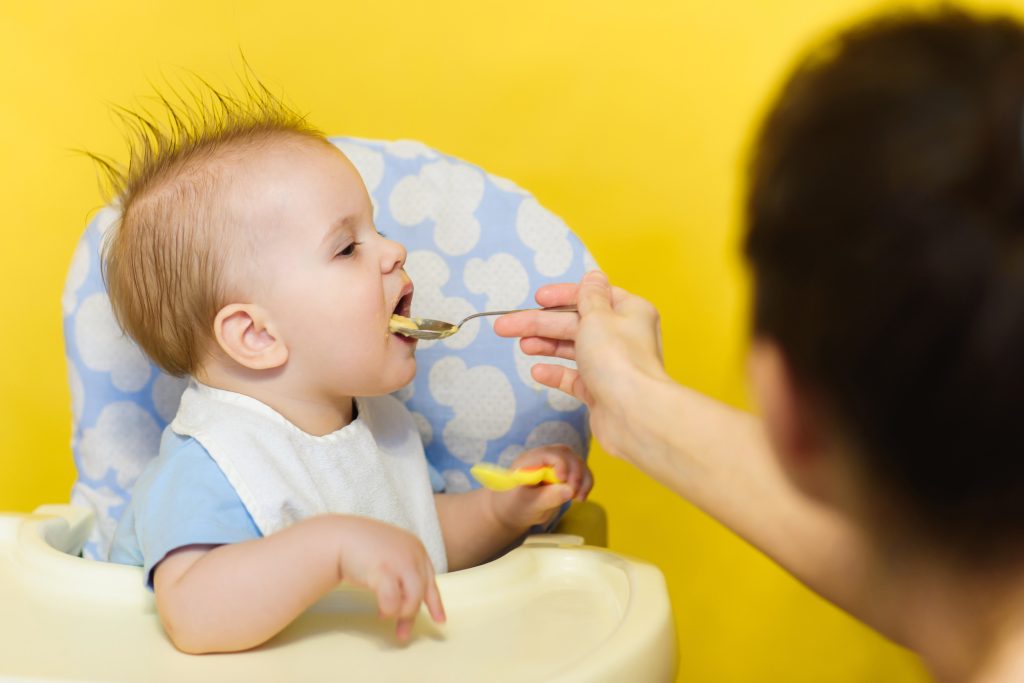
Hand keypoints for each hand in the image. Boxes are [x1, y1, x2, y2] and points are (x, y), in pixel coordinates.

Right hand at [333, 516, 445, 641]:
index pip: (431, 580)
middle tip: (402, 633)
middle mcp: (413, 553)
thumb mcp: (391, 556)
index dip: (435, 603)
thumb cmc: (362, 548)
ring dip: (400, 612)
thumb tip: (406, 605)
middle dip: (410, 615)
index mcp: (416, 548)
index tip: (440, 621)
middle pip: (422, 592)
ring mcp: (400, 561)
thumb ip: (403, 573)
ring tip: (384, 615)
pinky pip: (393, 601)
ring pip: (412, 599)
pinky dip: (388, 609)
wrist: (339, 536)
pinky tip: (380, 612)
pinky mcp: (384, 570)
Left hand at [489, 444, 593, 529]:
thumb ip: (547, 497)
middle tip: (574, 494)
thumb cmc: (515, 506)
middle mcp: (543, 457)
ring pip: (577, 461)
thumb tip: (569, 490)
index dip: (560, 464)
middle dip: (575, 473)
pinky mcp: (565, 471)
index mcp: (529, 461)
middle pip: (566, 454)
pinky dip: (586, 483)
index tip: (563, 481)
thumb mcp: (528, 505)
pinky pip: (581, 471)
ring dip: (583, 479)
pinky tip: (580, 498)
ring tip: (579, 498)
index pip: (548, 453)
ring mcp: (555, 463)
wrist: (514, 510)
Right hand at [493, 270, 668, 459]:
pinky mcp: (601, 391)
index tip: (537, 298)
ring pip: (573, 349)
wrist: (634, 414)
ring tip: (522, 346)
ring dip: (546, 345)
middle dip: (540, 324)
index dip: (562, 295)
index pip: (592, 295)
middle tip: (506, 326)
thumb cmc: (618, 359)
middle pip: (575, 323)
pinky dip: (556, 373)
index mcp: (629, 311)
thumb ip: (588, 296)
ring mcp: (611, 365)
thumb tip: (594, 277)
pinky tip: (538, 371)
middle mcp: (623, 336)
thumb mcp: (598, 316)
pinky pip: (575, 377)